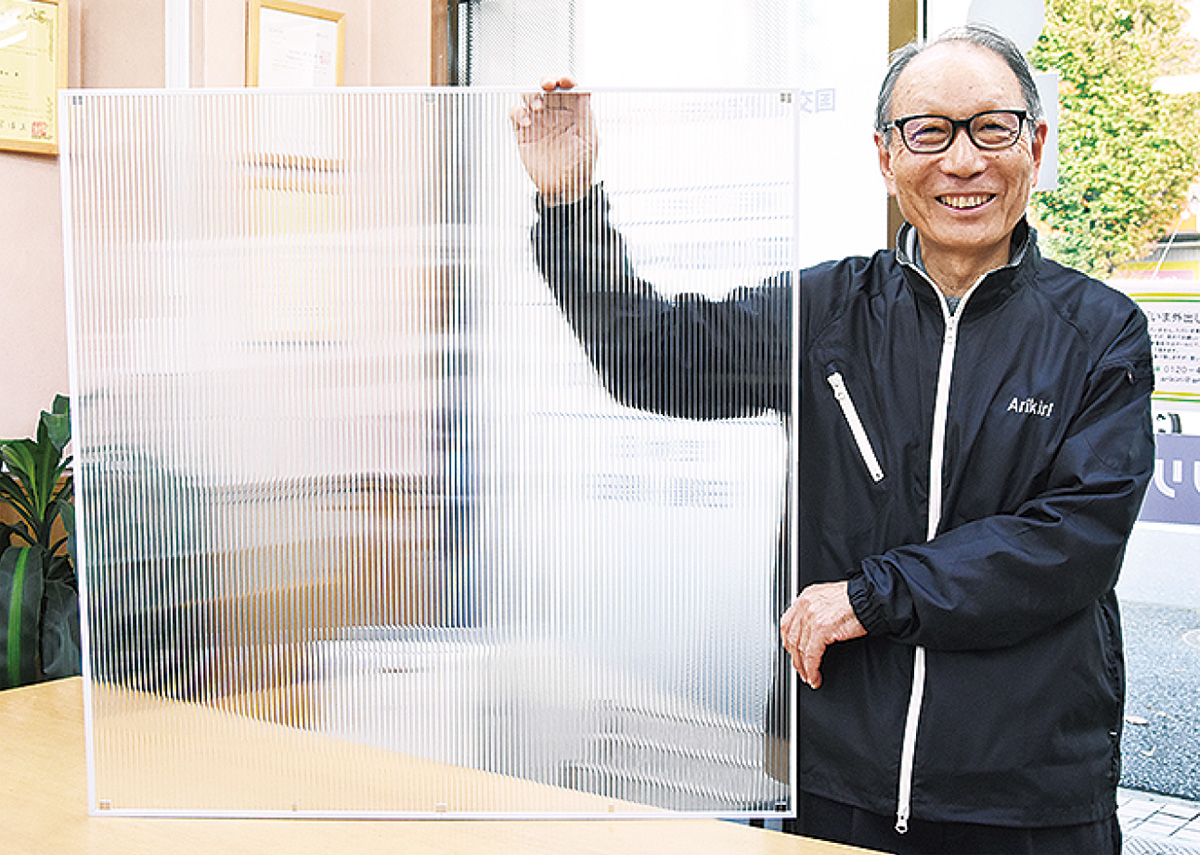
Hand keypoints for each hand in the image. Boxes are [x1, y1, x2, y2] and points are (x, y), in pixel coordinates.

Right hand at [510, 76, 596, 205]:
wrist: (565, 187)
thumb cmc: (582, 166)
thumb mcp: (590, 140)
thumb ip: (586, 115)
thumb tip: (585, 91)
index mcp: (574, 112)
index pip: (569, 88)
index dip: (566, 80)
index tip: (565, 81)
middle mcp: (555, 113)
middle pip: (548, 88)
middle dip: (547, 81)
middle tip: (547, 85)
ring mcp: (539, 122)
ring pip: (530, 97)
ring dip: (532, 96)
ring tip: (539, 108)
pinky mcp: (524, 133)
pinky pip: (516, 115)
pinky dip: (518, 113)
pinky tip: (527, 122)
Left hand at [780, 582, 865, 689]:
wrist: (871, 599)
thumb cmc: (857, 600)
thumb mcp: (829, 599)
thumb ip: (816, 611)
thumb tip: (809, 630)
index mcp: (806, 597)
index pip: (787, 623)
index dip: (789, 643)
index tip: (793, 654)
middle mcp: (805, 605)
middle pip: (791, 637)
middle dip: (795, 658)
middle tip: (801, 670)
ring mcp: (812, 616)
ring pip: (800, 648)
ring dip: (803, 667)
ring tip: (809, 677)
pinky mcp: (821, 628)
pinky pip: (811, 655)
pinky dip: (811, 669)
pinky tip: (815, 677)